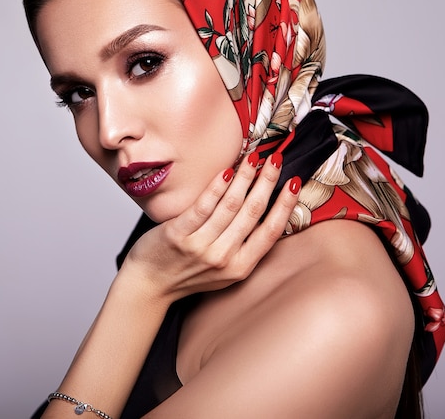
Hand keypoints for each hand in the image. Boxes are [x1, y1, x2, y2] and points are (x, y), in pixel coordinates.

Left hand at [121, 152, 300, 301]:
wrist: (150, 286)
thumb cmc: (187, 274)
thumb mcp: (224, 270)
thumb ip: (244, 247)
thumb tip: (266, 214)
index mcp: (240, 267)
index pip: (271, 232)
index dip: (285, 205)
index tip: (295, 182)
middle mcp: (223, 258)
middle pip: (252, 212)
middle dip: (267, 181)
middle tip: (276, 159)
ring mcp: (200, 247)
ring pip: (230, 205)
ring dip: (245, 177)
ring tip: (254, 158)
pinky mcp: (178, 235)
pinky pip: (203, 206)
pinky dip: (217, 187)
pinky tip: (227, 171)